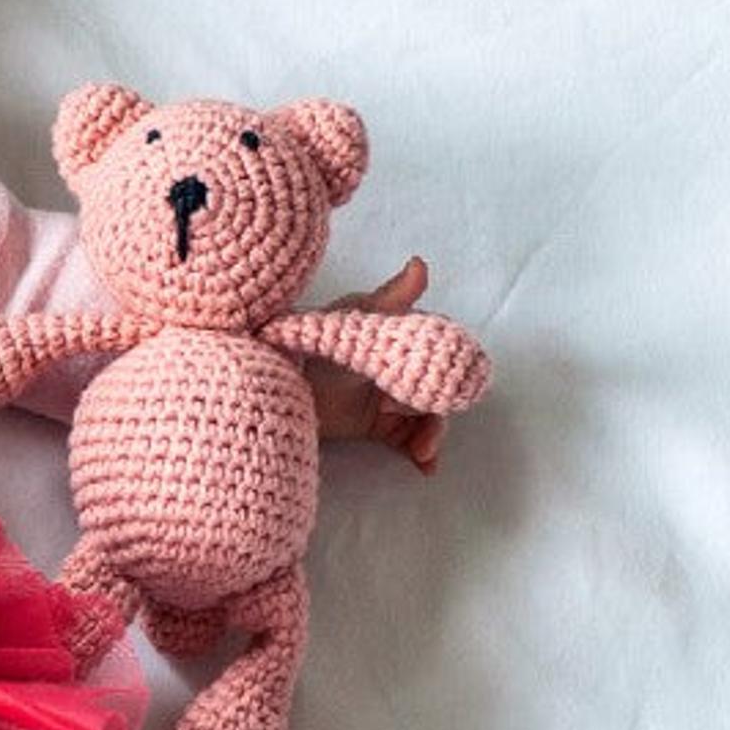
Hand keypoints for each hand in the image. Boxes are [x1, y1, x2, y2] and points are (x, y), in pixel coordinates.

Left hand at [308, 257, 450, 472]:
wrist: (276, 395)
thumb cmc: (311, 350)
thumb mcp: (352, 323)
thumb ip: (390, 299)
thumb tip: (420, 262)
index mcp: (392, 331)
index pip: (435, 344)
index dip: (448, 364)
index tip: (453, 384)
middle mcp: (394, 362)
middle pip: (435, 383)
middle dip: (440, 406)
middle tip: (435, 427)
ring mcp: (386, 394)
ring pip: (426, 413)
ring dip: (433, 432)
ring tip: (424, 451)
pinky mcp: (375, 424)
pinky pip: (408, 437)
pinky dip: (421, 450)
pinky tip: (427, 466)